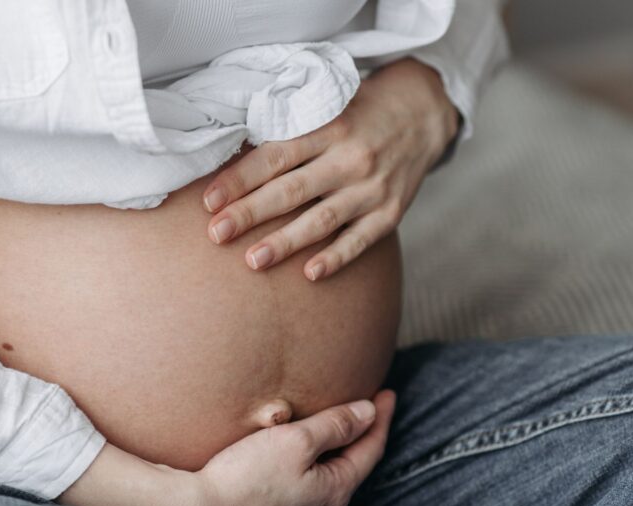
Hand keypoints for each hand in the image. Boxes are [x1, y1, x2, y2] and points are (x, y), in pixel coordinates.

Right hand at [58, 390, 396, 505]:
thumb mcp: (296, 440)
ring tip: (335, 425)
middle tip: (368, 406)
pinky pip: (302, 483)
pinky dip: (309, 461)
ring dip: (334, 448)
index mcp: (334, 491)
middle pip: (351, 465)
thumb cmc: (245, 478)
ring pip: (326, 475)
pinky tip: (296, 452)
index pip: (370, 449)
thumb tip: (368, 412)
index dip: (381, 418)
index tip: (387, 392)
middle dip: (361, 434)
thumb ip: (334, 425)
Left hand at [202, 58, 459, 280]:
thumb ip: (291, 125)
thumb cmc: (360, 111)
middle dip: (251, 213)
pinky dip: (336, 257)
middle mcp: (351, 158)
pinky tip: (310, 274)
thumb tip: (231, 148)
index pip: (276, 155)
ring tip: (252, 261)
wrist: (423, 113)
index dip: (240, 178)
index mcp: (329, 126)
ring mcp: (372, 188)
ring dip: (286, 242)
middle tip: (216, 234)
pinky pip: (360, 240)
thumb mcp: (328, 104)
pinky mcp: (390, 212)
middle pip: (292, 190)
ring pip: (322, 220)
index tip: (209, 200)